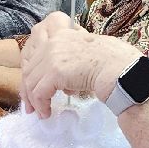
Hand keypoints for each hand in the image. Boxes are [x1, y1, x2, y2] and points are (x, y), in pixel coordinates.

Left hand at [21, 12, 138, 117]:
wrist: (121, 67)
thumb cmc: (114, 61)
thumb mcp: (88, 50)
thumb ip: (73, 56)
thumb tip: (64, 81)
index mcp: (62, 33)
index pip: (35, 49)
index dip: (30, 69)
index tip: (32, 84)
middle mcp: (54, 41)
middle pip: (30, 68)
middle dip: (27, 89)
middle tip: (31, 104)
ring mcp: (53, 55)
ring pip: (31, 82)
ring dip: (34, 100)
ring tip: (39, 112)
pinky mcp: (55, 71)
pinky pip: (39, 92)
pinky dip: (41, 105)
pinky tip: (46, 113)